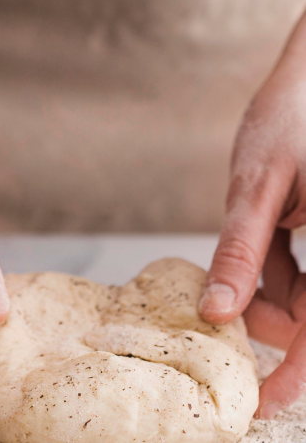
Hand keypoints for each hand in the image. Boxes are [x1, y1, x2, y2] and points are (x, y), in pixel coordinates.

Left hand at [198, 19, 305, 419]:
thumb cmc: (291, 115)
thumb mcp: (258, 186)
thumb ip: (242, 251)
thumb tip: (219, 311)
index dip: (299, 374)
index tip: (264, 402)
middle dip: (274, 326)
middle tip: (231, 333)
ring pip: (302, 292)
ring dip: (266, 298)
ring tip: (228, 289)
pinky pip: (297, 266)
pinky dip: (269, 273)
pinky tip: (248, 267)